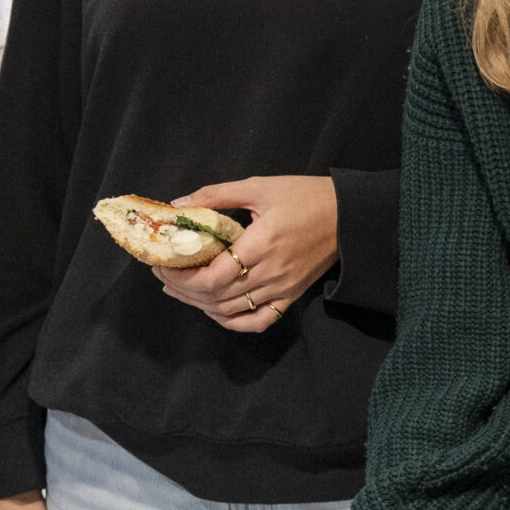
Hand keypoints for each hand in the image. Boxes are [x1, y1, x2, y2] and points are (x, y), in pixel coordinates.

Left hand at [153, 175, 337, 333]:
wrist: (347, 216)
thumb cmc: (303, 196)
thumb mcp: (259, 187)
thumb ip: (217, 196)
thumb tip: (178, 205)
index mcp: (262, 243)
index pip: (213, 277)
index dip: (182, 277)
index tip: (162, 264)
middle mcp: (271, 273)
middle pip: (217, 297)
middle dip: (183, 289)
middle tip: (162, 275)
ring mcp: (282, 289)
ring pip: (232, 311)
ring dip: (199, 304)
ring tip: (178, 290)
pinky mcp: (291, 297)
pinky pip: (258, 321)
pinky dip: (232, 322)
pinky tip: (213, 311)